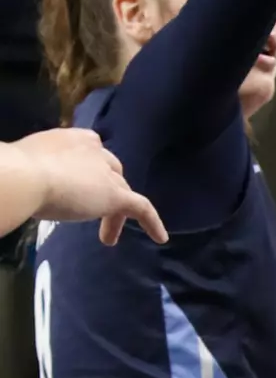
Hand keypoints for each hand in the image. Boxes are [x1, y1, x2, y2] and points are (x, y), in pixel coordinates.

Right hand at [14, 129, 167, 245]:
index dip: (89, 170)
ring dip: (115, 214)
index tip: (78, 186)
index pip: (91, 154)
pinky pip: (141, 208)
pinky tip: (159, 238)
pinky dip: (152, 222)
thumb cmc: (15, 171)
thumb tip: (36, 183)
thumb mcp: (28, 165)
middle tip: (90, 210)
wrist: (23, 178)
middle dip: (103, 190)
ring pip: (120, 192)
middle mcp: (95, 151)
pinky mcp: (116, 195)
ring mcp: (106, 173)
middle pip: (109, 172)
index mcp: (73, 139)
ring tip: (107, 238)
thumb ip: (42, 171)